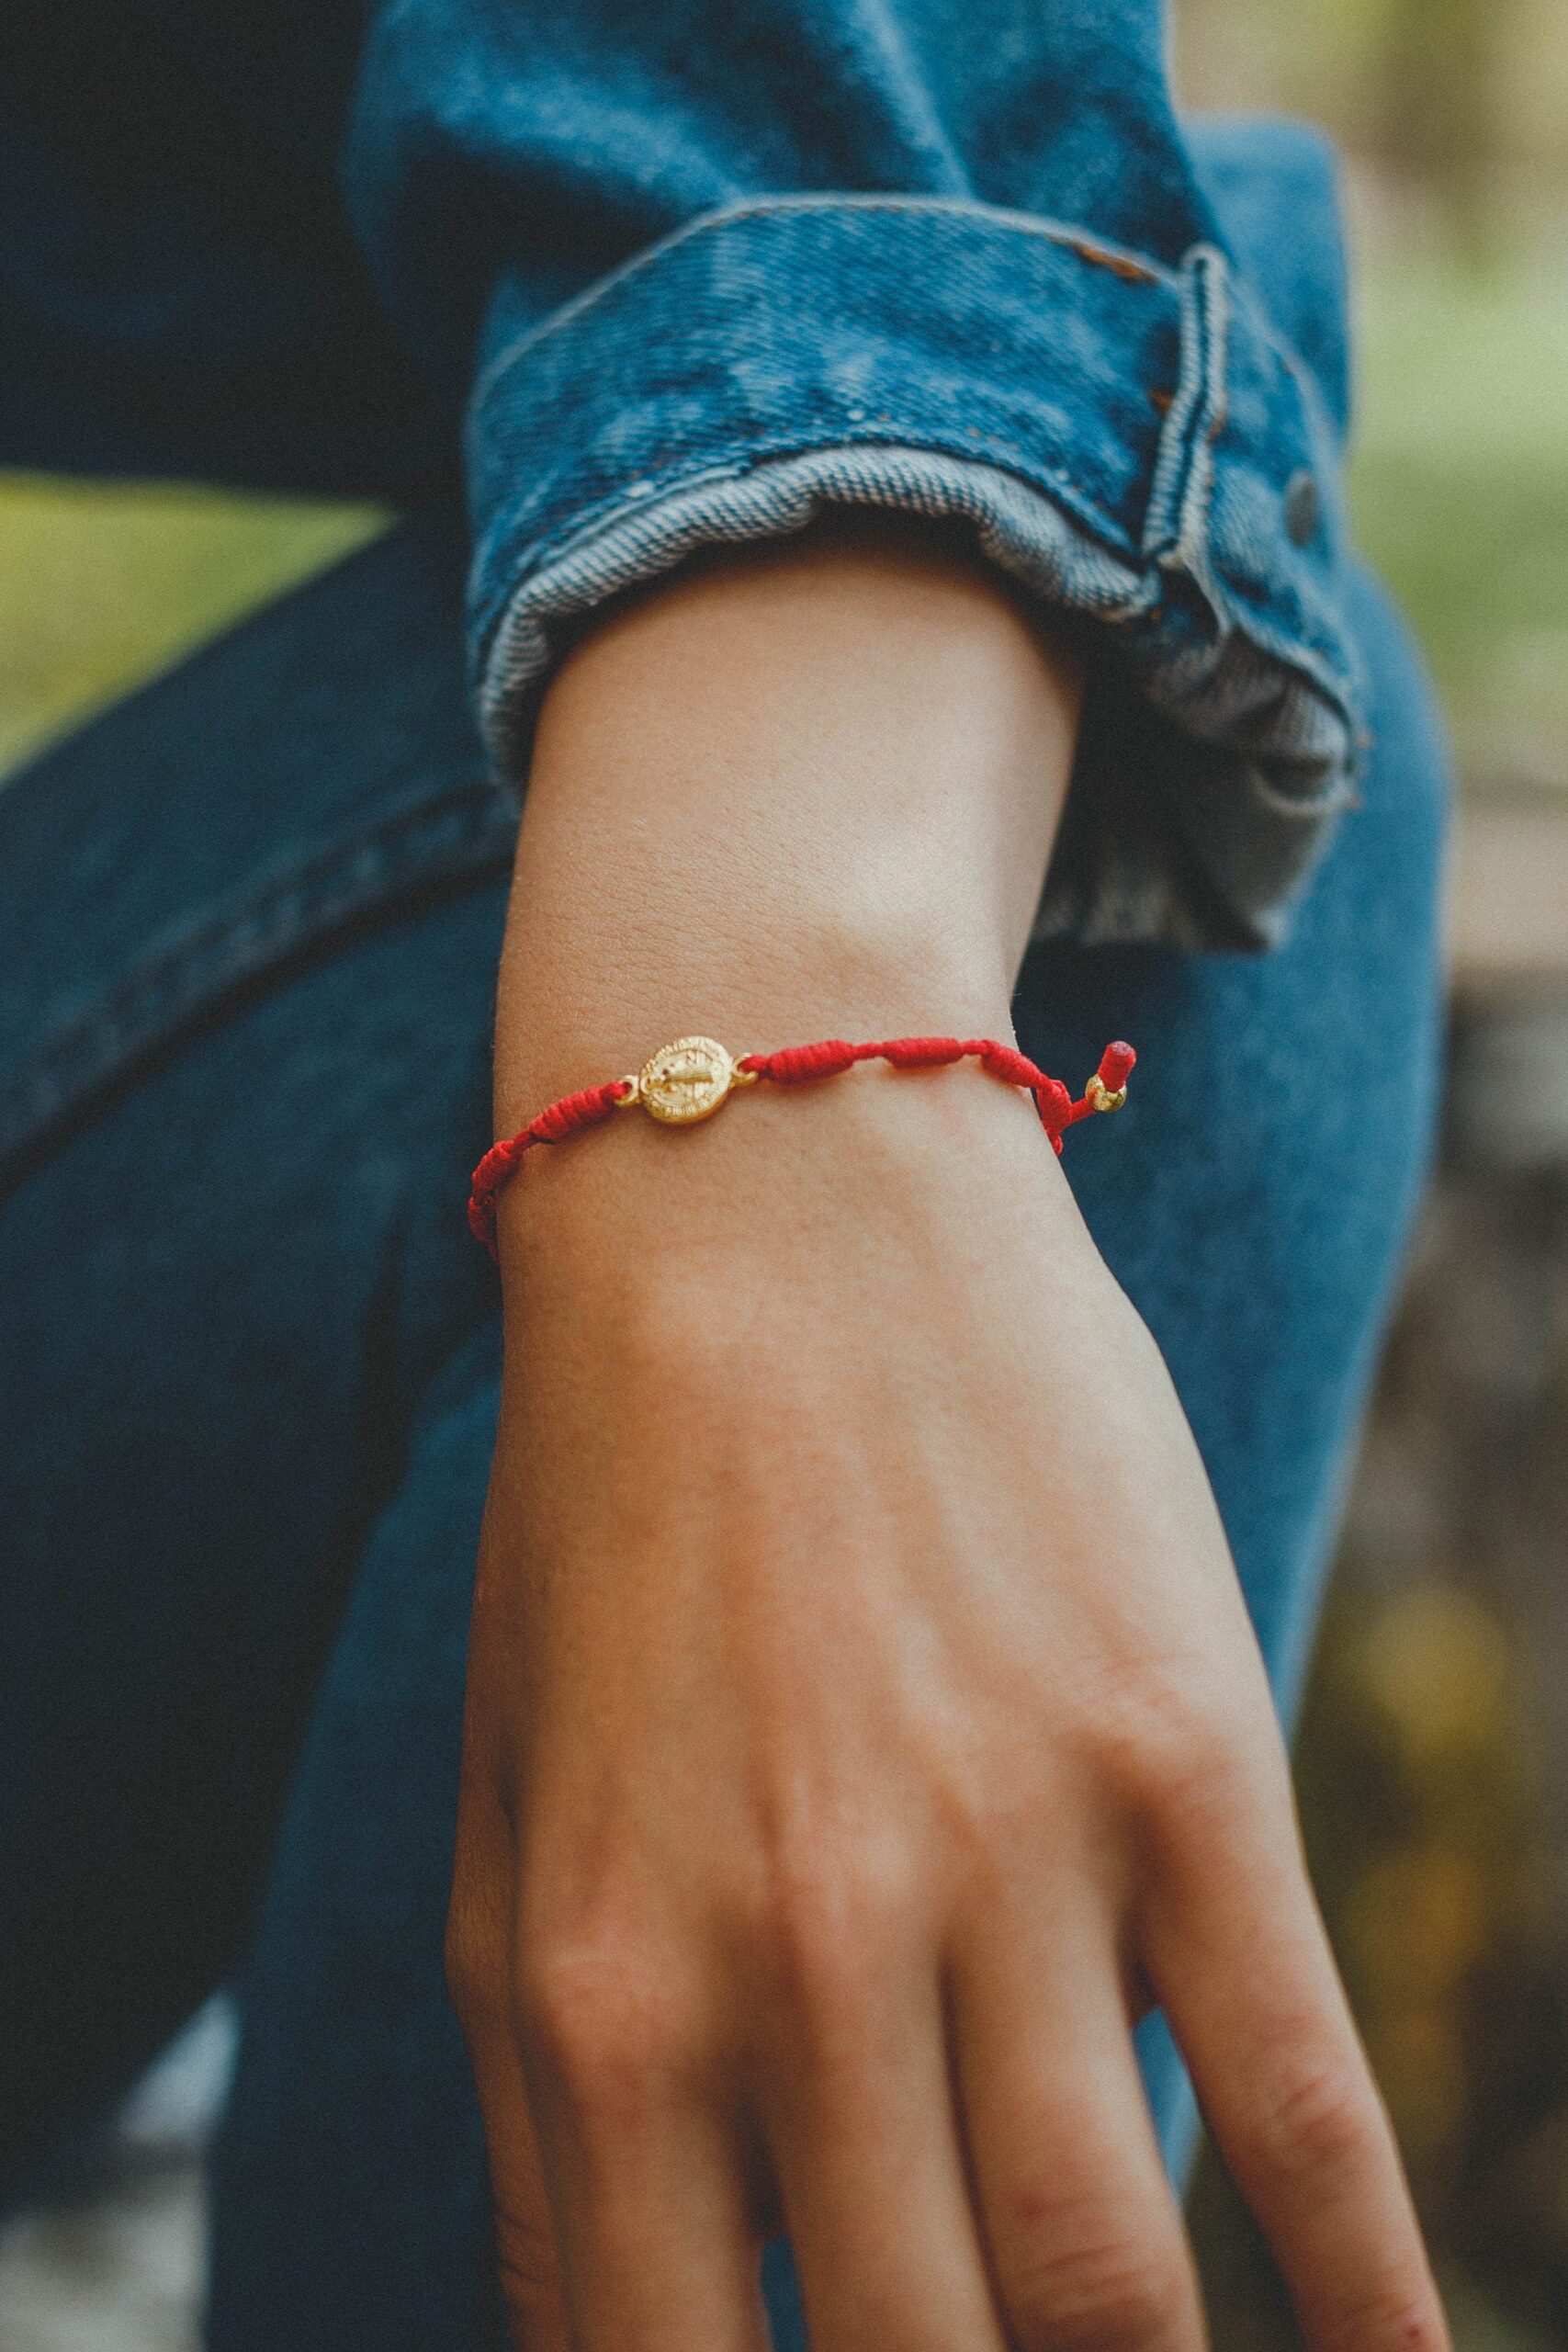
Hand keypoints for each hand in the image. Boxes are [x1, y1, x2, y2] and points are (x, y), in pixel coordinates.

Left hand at [446, 526, 1446, 2350]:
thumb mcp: (507, 1824)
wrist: (761, 1203)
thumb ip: (554, 2117)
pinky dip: (1368, 2299)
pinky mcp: (1182, 1761)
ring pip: (1117, 2292)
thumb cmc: (609, 1529)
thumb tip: (618, 2348)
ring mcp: (1010, 1859)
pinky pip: (1308, 2109)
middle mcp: (797, 1957)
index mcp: (594, 1996)